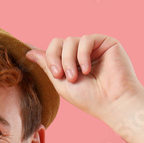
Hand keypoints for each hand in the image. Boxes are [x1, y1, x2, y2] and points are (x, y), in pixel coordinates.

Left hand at [26, 34, 143, 121]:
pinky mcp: (106, 42)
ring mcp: (93, 47)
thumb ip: (47, 65)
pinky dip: (82, 55)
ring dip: (68, 60)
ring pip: (69, 41)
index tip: (33, 58)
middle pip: (58, 43)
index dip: (45, 55)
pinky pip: (85, 39)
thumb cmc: (90, 99)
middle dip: (55, 58)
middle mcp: (81, 54)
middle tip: (60, 76)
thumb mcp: (61, 83)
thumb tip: (29, 51)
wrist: (114, 103)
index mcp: (71, 63)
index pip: (53, 51)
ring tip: (74, 77)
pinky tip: (87, 69)